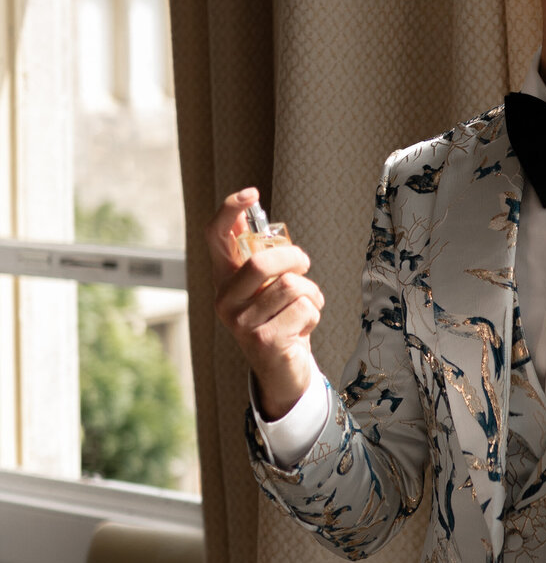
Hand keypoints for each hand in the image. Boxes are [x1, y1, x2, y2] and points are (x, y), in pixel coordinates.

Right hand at [207, 187, 323, 418]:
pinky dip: (314, 313)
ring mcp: (241, 323)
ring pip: (290, 286)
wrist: (283, 369)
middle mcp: (225, 301)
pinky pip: (303, 309)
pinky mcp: (264, 341)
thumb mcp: (266, 285)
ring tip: (307, 303)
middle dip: (295, 258)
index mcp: (224, 280)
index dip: (229, 210)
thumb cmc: (278, 318)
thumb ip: (259, 253)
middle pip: (261, 261)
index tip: (251, 193)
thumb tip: (249, 210)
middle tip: (304, 266)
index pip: (215, 237)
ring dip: (311, 292)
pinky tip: (304, 326)